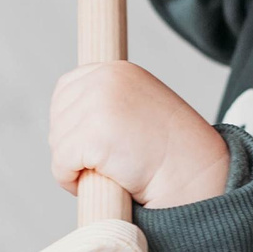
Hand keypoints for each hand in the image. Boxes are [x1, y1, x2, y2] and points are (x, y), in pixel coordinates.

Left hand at [50, 60, 231, 209]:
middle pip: (57, 117)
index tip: (94, 142)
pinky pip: (61, 165)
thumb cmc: (172, 152)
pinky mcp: (94, 136)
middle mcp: (105, 80)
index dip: (72, 121)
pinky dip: (72, 181)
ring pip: (58, 143)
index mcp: (117, 70)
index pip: (66, 89)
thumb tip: (68, 117)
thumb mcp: (140, 109)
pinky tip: (103, 181)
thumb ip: (110, 101)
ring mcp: (98, 106)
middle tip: (105, 161)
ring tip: (110, 170)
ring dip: (74, 165)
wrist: (196, 174)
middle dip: (71, 144)